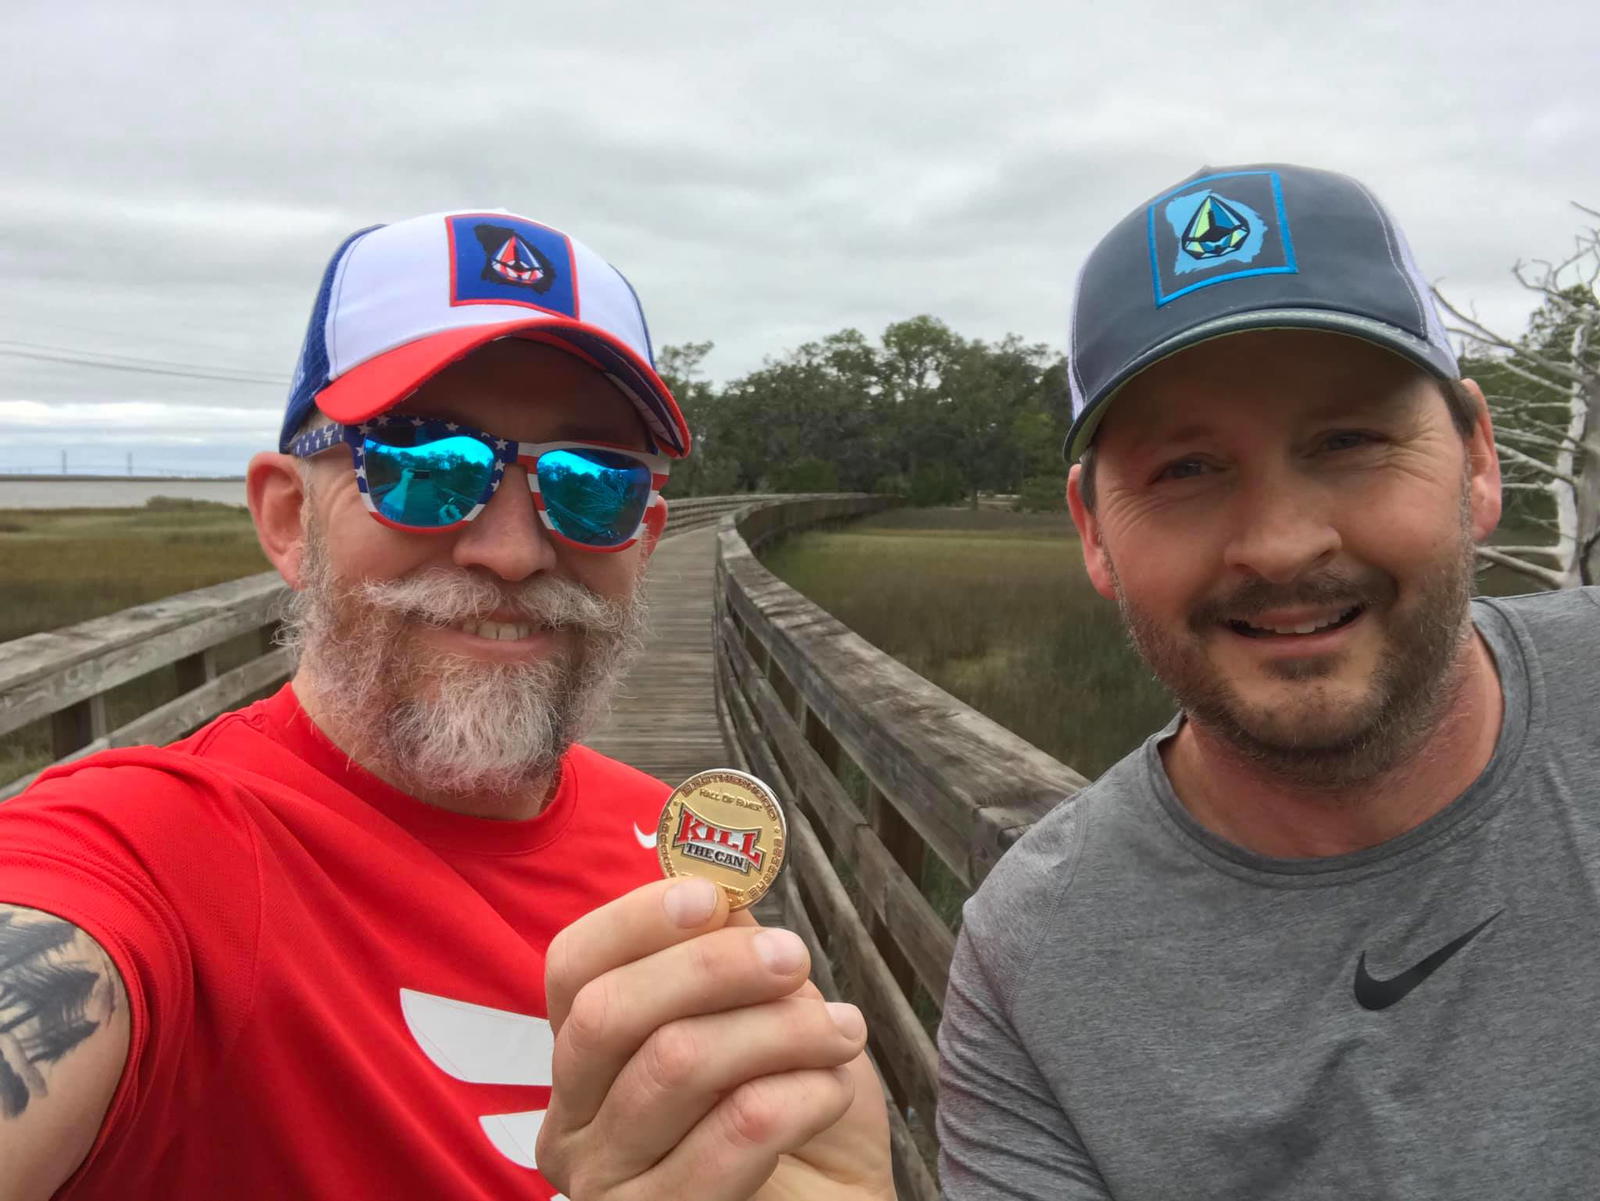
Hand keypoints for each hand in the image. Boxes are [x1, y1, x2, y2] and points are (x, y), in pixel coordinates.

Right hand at [538, 877, 894, 1200]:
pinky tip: (832, 1091)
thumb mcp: (761, 1010)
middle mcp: (571, 1125)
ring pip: (678, 1064)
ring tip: (842, 1030)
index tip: (714, 897)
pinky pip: (736, 1131)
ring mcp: (608, 1187)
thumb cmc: (791, 1107)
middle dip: (712, 968)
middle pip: (609, 1013)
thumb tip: (717, 880)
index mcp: (583, 1058)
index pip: (573, 968)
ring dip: (781, 1030)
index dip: (637, 920)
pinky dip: (803, 1093)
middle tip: (795, 957)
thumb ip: (728, 948)